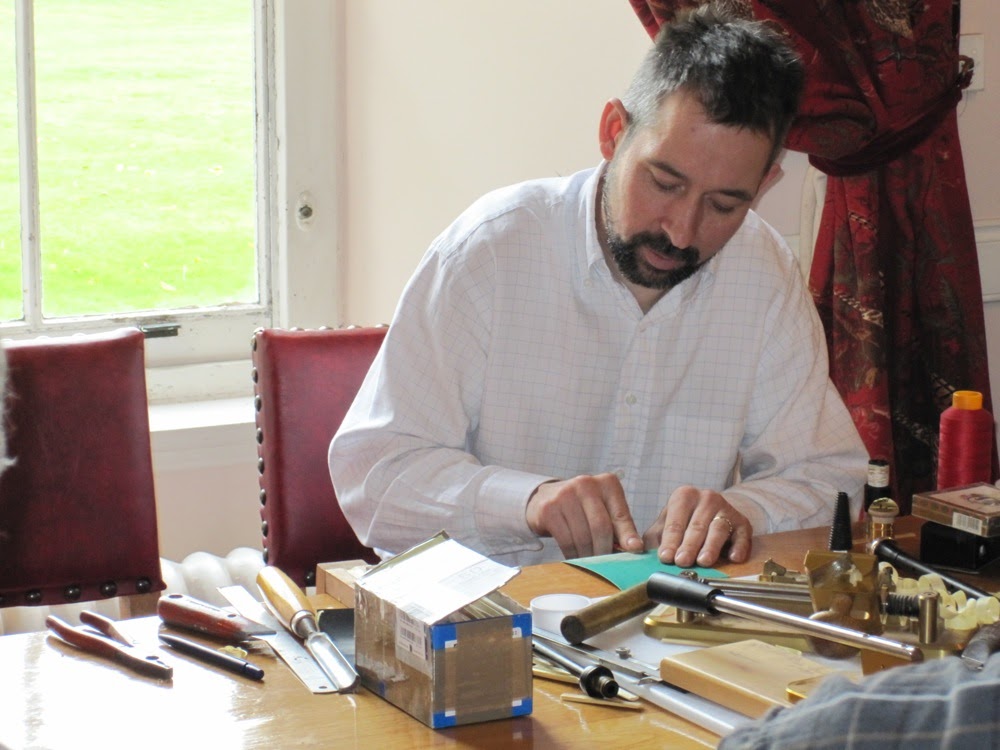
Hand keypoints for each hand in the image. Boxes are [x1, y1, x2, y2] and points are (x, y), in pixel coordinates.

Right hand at [525, 473, 643, 558]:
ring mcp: (565, 494)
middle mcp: (586, 484)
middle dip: (604, 550)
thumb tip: (635, 548)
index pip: (621, 514)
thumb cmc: (583, 507)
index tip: (635, 550)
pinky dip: (573, 554)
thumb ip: (620, 526)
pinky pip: (566, 540)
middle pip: (601, 526)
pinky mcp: (549, 509)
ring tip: (590, 563)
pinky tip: (575, 558)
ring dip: (588, 556)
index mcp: (607, 483)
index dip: (628, 535)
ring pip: (583, 536)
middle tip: (605, 565)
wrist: (545, 497)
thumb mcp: (605, 510)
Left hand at [643, 485, 751, 566]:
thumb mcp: (667, 525)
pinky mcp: (743, 521)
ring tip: (703, 561)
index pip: (675, 521)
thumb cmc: (686, 522)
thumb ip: (656, 537)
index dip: (670, 540)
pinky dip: (739, 546)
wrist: (716, 513)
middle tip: (682, 561)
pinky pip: (742, 534)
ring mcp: (726, 508)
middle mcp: (706, 498)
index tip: (665, 556)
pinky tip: (733, 557)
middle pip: (697, 525)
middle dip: (689, 545)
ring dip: (711, 546)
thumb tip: (639, 551)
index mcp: (684, 496)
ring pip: (718, 528)